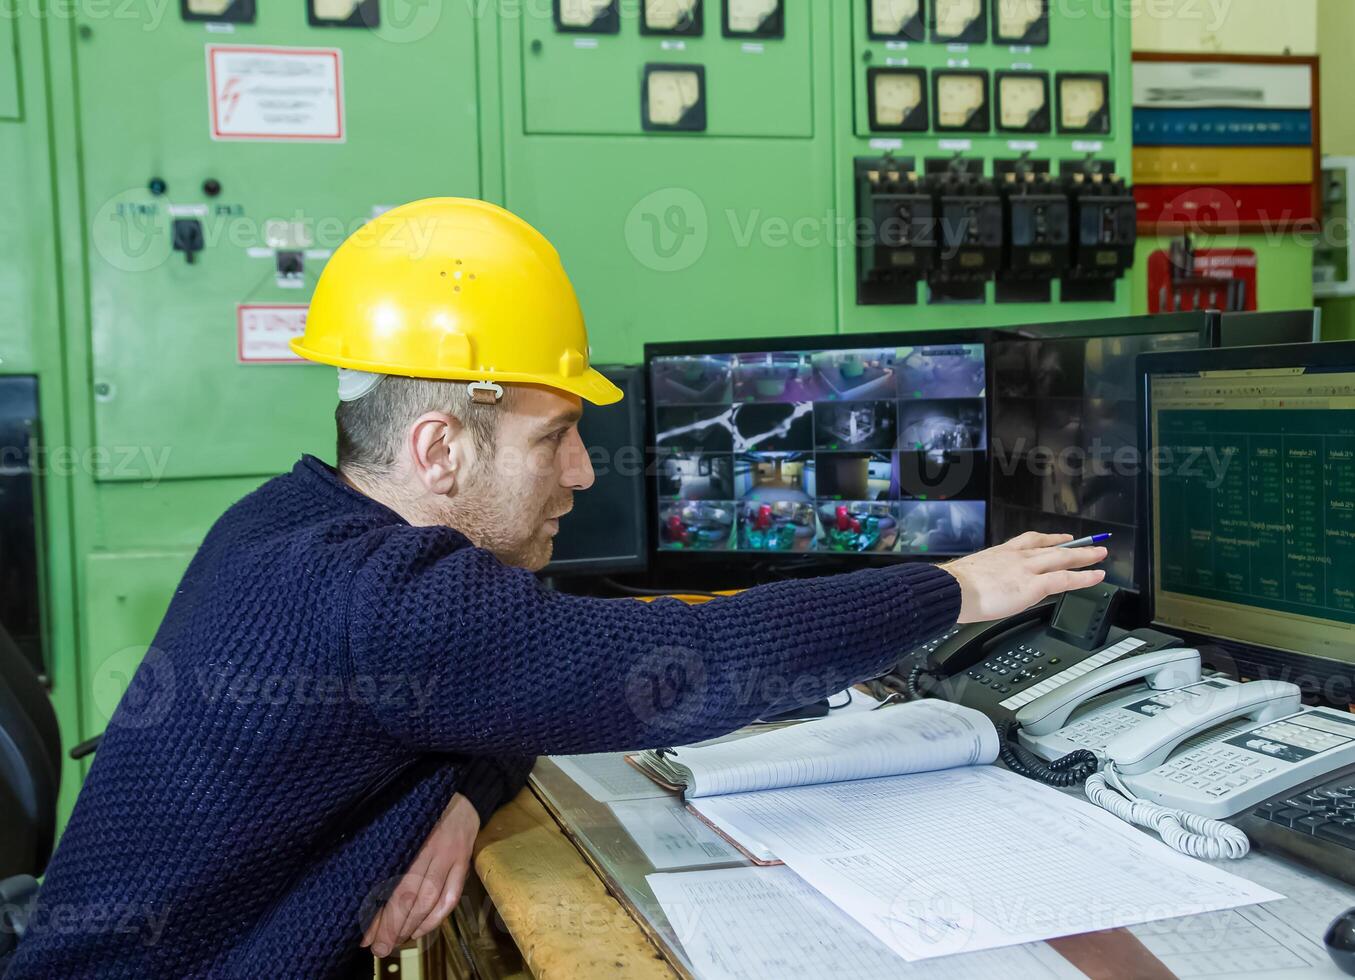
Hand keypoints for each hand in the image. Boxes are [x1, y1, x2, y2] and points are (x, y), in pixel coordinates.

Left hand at [362, 792, 479, 958]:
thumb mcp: (399, 823)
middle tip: (378, 947)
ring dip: (412, 925)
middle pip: (410, 895)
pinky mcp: (463, 863)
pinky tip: (420, 930)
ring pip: (431, 899)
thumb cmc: (422, 808)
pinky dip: (436, 918)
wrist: (462, 794)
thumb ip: (387, 851)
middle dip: (392, 926)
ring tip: (395, 942)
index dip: (378, 912)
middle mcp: (431, 848)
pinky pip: (451, 897)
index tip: (363, 934)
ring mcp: (450, 857)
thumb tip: (365, 890)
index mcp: (410, 836)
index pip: (392, 883)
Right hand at [941, 532, 1106, 623]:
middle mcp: (1017, 557)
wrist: (952, 590)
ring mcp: (1027, 569)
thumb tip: (988, 590)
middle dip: (1074, 546)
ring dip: (1085, 557)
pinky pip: (1065, 579)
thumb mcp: (972, 576)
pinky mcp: (1033, 585)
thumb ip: (987, 579)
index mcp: (1001, 553)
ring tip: (1100, 555)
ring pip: (1063, 558)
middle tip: (1091, 545)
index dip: (1049, 539)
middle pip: (1053, 547)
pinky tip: (1097, 577)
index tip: (1060, 538)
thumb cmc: (954, 588)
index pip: (1030, 541)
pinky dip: (1084, 577)